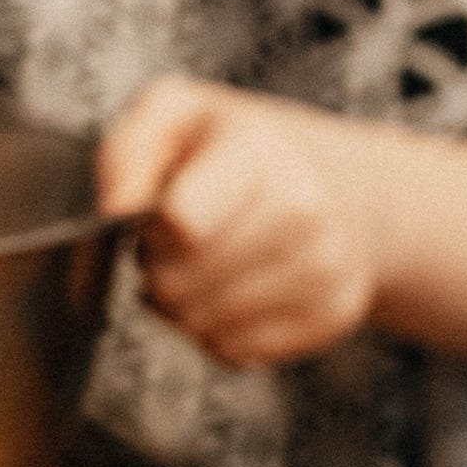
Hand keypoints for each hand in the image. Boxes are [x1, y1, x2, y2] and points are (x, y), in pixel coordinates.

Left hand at [99, 77, 384, 368]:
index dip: (150, 229)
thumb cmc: (248, 153)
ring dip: (186, 306)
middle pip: (178, 284)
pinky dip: (220, 332)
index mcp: (260, 152)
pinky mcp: (331, 316)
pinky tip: (236, 292)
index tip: (160, 213)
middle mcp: (305, 211)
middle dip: (160, 270)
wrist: (351, 190)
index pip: (181, 222)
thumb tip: (115, 209)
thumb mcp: (181, 114)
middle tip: (180, 242)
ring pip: (202, 326)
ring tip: (207, 265)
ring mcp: (324, 268)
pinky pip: (235, 352)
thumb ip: (131, 149)